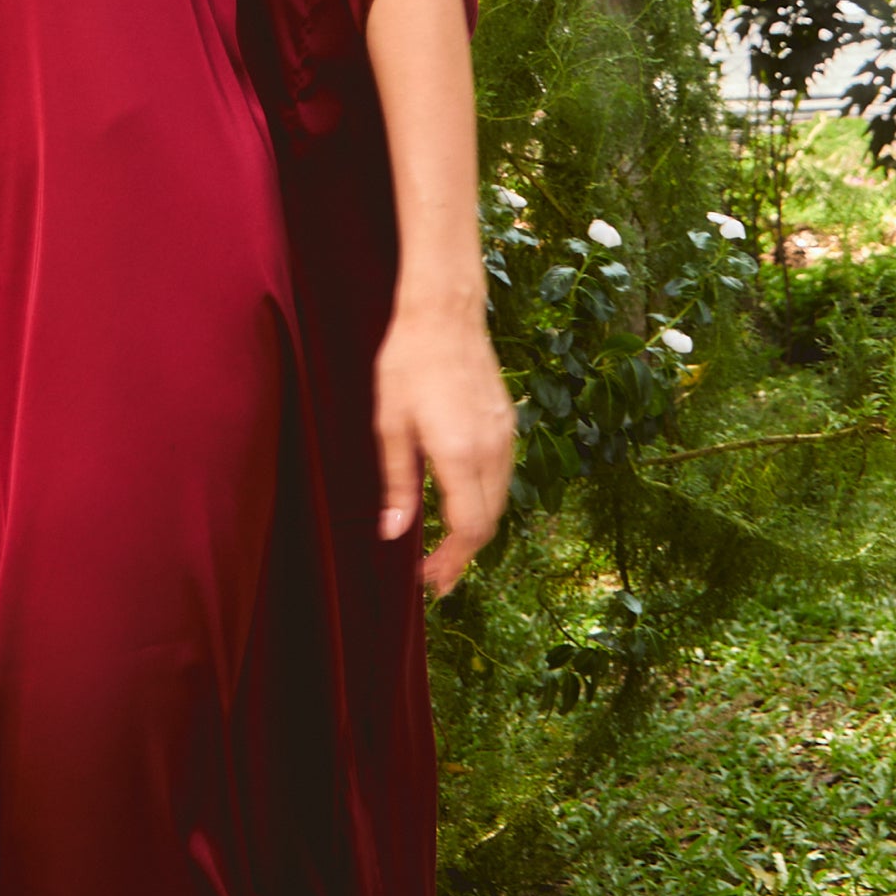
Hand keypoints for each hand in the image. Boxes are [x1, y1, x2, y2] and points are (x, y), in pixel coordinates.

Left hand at [373, 289, 516, 592]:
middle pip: (488, 523)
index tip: (429, 581)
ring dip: (475, 531)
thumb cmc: (407, 362)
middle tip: (434, 577)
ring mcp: (504, 437)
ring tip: (445, 549)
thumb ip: (397, 483)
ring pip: (499, 502)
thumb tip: (394, 533)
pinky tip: (460, 504)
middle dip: (463, 556)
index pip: (468, 529)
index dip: (451, 562)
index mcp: (459, 454)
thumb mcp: (389, 425)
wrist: (445, 314)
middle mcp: (490, 451)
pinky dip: (484, 502)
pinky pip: (502, 477)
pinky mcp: (506, 424)